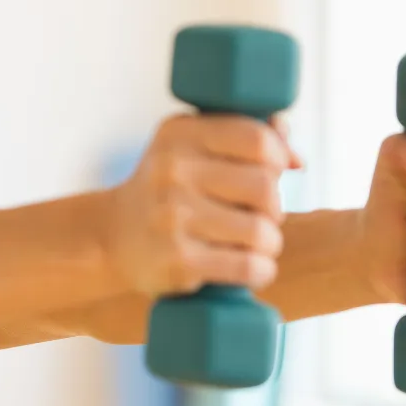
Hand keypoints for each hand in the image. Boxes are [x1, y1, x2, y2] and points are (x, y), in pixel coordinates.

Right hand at [103, 113, 298, 296]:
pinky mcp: (178, 260)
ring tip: (254, 245)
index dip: (277, 158)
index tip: (273, 172)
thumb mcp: (190, 147)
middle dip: (274, 207)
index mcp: (180, 135)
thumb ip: (243, 136)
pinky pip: (247, 267)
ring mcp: (172, 217)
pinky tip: (252, 268)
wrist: (111, 235)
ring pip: (261, 231)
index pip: (256, 139)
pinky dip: (261, 271)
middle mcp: (172, 171)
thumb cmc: (168, 188)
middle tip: (259, 216)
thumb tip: (295, 158)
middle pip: (264, 188)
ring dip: (270, 243)